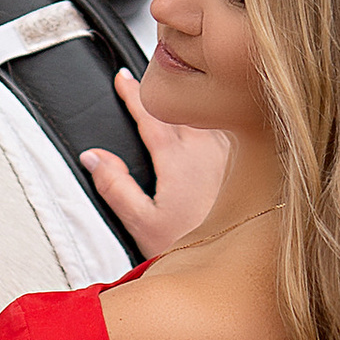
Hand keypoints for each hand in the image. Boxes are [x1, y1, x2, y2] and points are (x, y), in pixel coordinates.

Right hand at [85, 69, 234, 258]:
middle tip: (147, 77)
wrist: (241, 262)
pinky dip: (214, 115)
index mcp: (177, 159)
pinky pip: (229, 125)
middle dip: (160, 90)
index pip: (150, 115)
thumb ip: (115, 187)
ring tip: (179, 91)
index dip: (133, 95)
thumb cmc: (193, 247)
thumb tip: (93, 157)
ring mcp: (229, 153)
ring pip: (207, 112)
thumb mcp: (142, 223)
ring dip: (190, 99)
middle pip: (179, 106)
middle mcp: (206, 149)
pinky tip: (215, 116)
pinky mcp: (246, 162)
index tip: (122, 79)